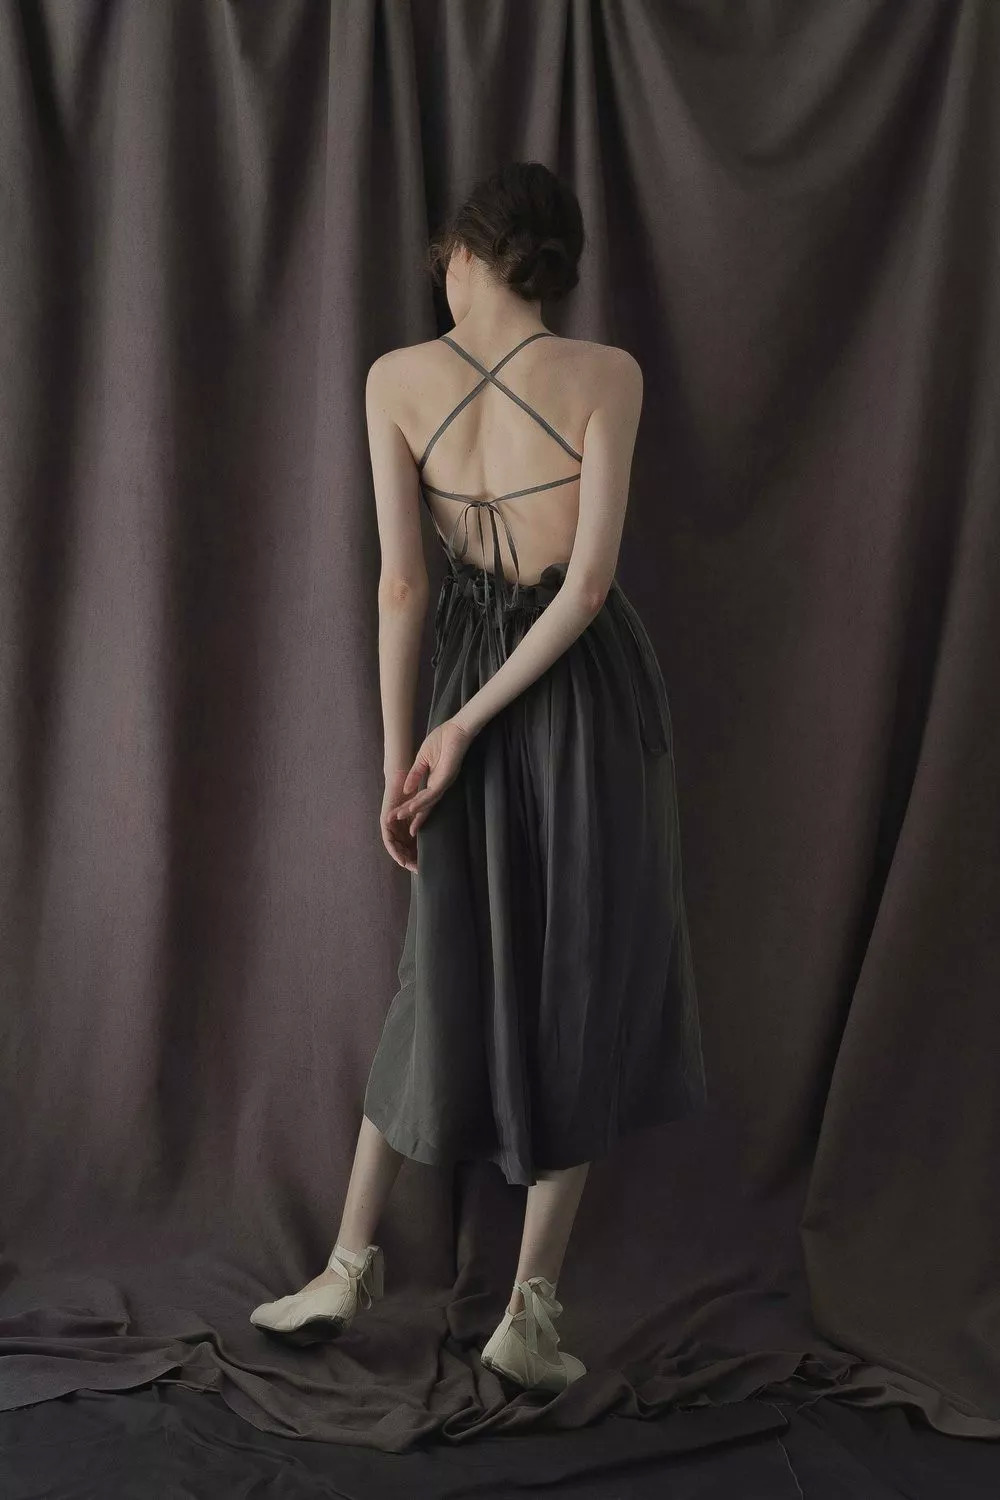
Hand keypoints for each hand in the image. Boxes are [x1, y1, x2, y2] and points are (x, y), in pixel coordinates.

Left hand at [381, 770, 417, 871]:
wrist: (403, 777)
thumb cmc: (414, 791)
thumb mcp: (422, 811)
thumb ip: (424, 822)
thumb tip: (433, 837)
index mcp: (406, 825)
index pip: (410, 845)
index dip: (416, 856)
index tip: (424, 866)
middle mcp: (397, 827)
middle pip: (401, 849)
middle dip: (409, 861)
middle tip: (418, 871)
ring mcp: (389, 825)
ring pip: (394, 848)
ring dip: (401, 859)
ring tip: (409, 867)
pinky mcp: (385, 822)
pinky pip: (388, 840)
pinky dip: (393, 850)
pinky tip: (400, 858)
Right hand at [388, 718, 472, 847]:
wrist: (456, 729)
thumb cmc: (442, 740)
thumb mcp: (422, 759)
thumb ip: (415, 775)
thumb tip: (406, 790)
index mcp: (435, 781)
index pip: (421, 799)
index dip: (410, 808)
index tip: (396, 816)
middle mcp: (440, 785)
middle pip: (424, 804)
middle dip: (408, 813)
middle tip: (392, 821)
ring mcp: (444, 782)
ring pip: (427, 801)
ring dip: (412, 809)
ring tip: (399, 816)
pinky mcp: (446, 777)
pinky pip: (433, 793)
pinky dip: (422, 801)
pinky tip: (412, 806)